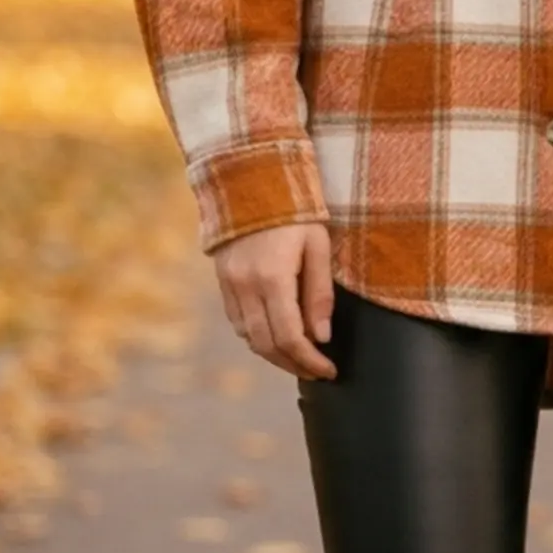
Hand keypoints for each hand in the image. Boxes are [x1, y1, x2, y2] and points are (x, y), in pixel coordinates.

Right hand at [213, 221, 337, 379]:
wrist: (252, 181)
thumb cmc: (295, 211)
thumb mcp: (318, 246)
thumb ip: (319, 294)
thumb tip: (321, 337)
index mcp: (272, 277)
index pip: (290, 337)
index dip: (310, 361)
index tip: (329, 371)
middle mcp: (245, 285)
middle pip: (266, 345)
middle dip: (293, 364)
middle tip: (317, 372)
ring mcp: (229, 284)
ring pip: (249, 337)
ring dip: (274, 354)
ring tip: (300, 358)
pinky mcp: (223, 281)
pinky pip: (238, 321)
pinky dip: (257, 336)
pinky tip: (277, 336)